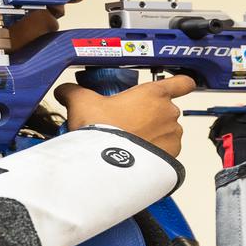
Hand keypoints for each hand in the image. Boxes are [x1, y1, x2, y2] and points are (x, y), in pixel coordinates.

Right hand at [54, 75, 195, 156]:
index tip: (178, 87)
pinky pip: (168, 151)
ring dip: (156, 135)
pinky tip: (140, 156)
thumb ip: (73, 92)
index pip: (182, 83)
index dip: (181, 84)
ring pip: (168, 131)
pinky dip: (157, 153)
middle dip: (152, 116)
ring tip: (133, 143)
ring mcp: (173, 135)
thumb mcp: (82, 102)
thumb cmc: (100, 128)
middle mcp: (169, 112)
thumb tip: (63, 90)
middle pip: (167, 110)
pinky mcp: (173, 156)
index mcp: (153, 93)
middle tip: (130, 124)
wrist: (105, 163)